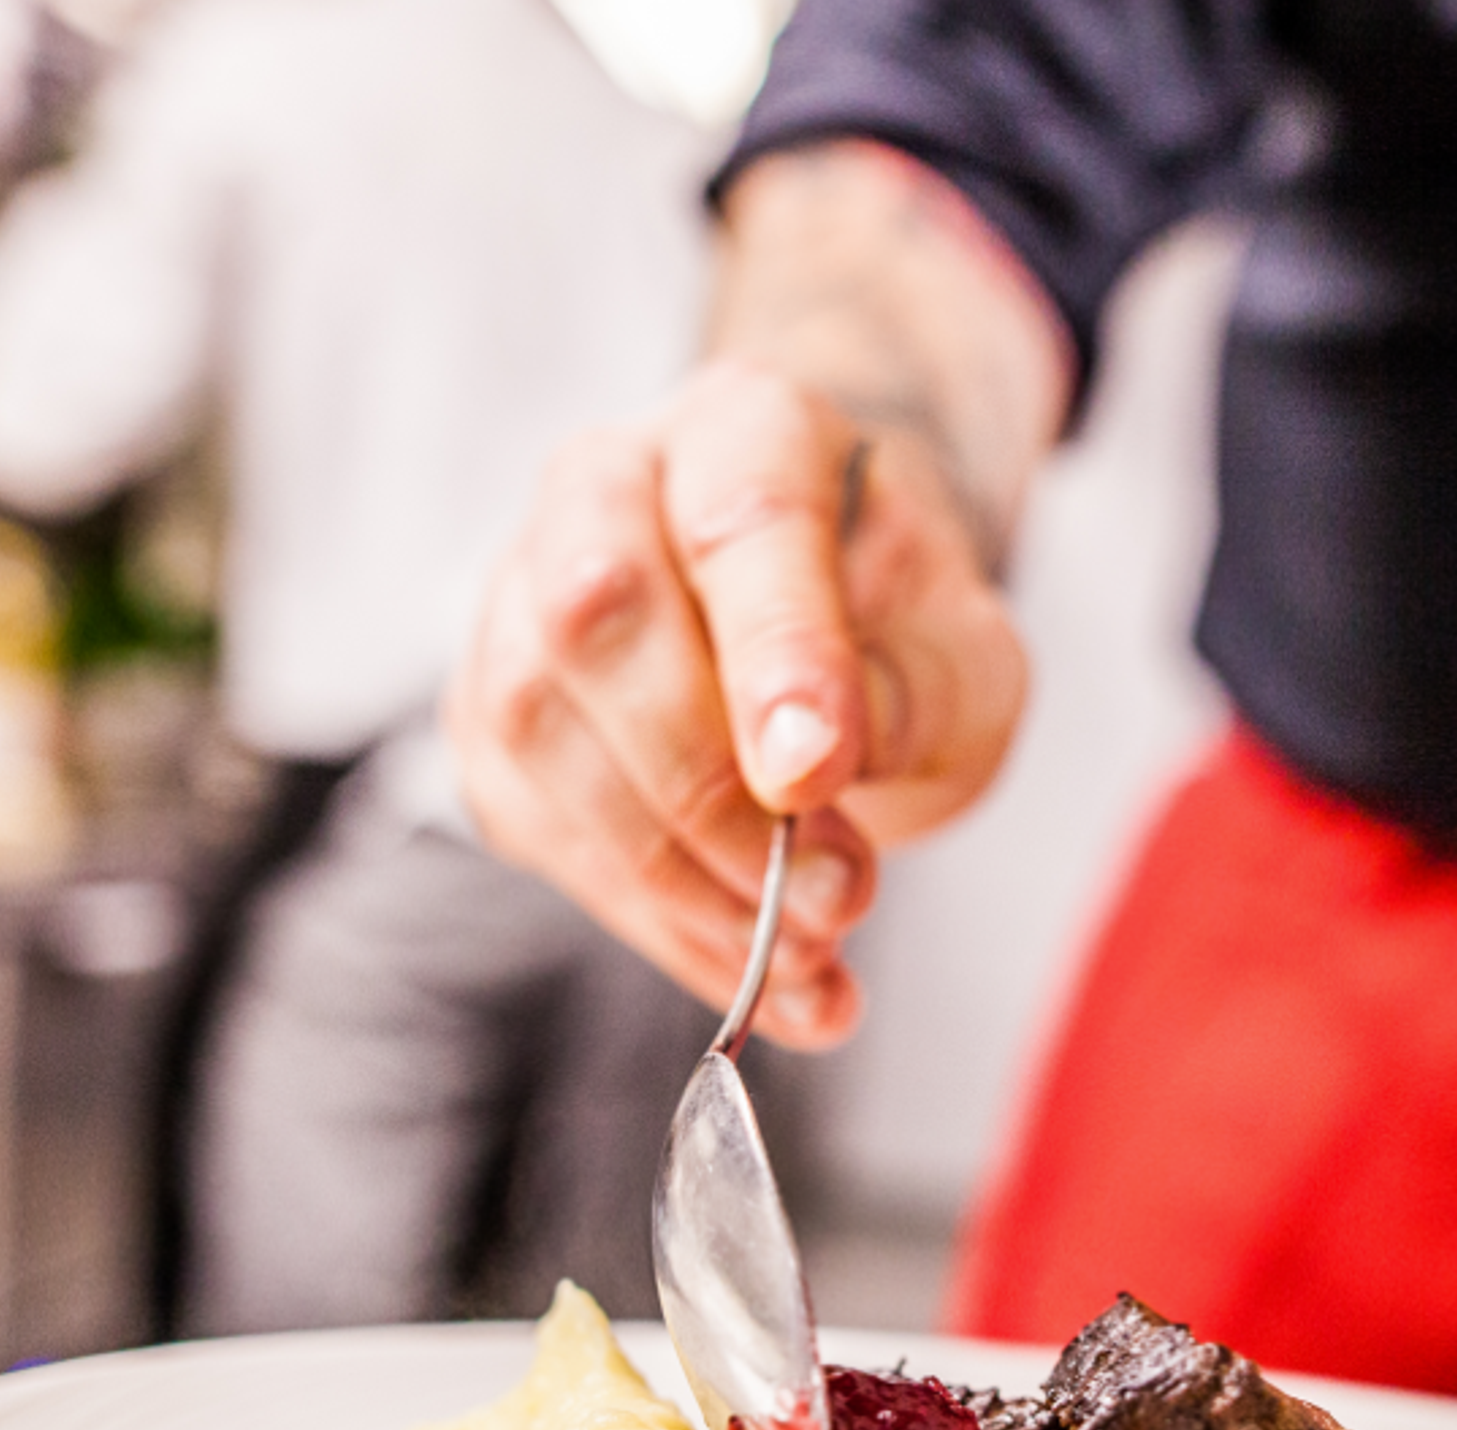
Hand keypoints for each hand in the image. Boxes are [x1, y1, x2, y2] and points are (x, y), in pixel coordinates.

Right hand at [443, 357, 1027, 1048]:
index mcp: (743, 425)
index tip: (817, 775)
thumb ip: (908, 692)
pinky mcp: (489, 714)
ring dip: (678, 880)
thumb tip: (805, 774)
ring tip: (808, 966)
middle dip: (709, 789)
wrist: (834, 625)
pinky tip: (751, 976)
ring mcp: (520, 593)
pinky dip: (651, 922)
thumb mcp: (966, 651)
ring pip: (540, 731)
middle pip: (597, 614)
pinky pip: (536, 824)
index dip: (772, 651)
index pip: (736, 519)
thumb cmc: (899, 622)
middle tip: (831, 899)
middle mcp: (605, 483)